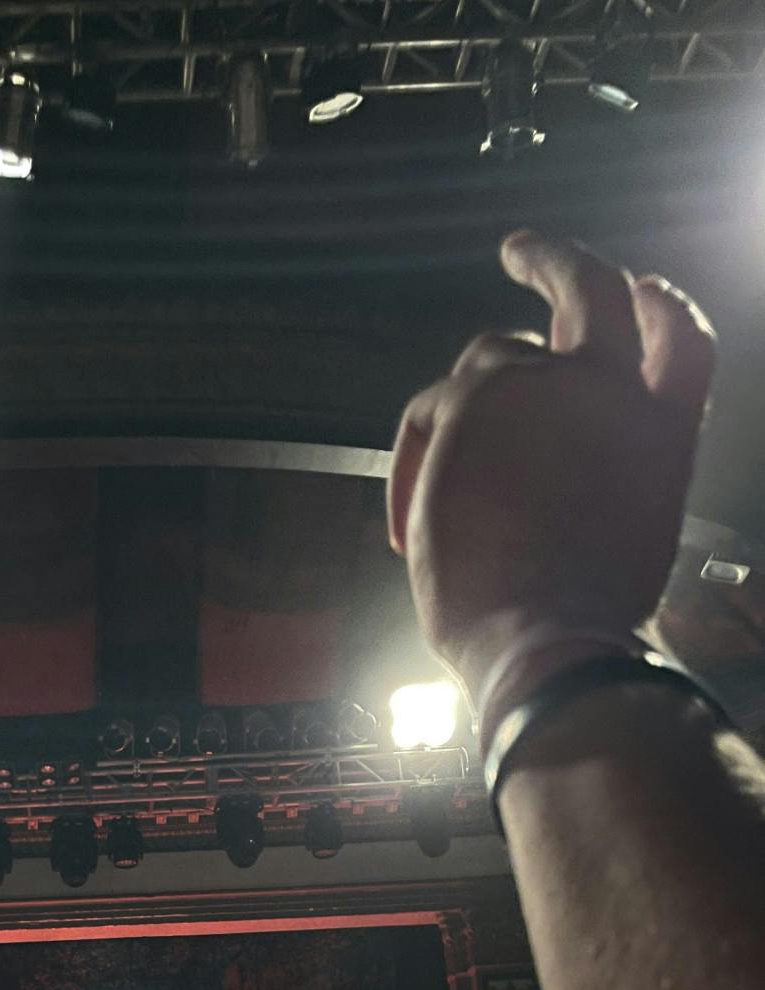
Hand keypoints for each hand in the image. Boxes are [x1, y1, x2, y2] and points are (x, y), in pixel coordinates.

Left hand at [389, 232, 713, 709]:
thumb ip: (594, 482)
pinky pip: (429, 409)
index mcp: (661, 433)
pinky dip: (413, 464)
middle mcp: (610, 391)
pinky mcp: (474, 399)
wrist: (548, 639)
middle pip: (589, 289)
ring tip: (435, 500)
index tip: (641, 287)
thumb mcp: (616, 541)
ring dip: (458, 416)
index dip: (660, 306)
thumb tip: (546, 483)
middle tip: (519, 250)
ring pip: (486, 361)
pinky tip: (409, 531)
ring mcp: (544, 385)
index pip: (680, 341)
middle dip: (555, 258)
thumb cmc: (577, 623)